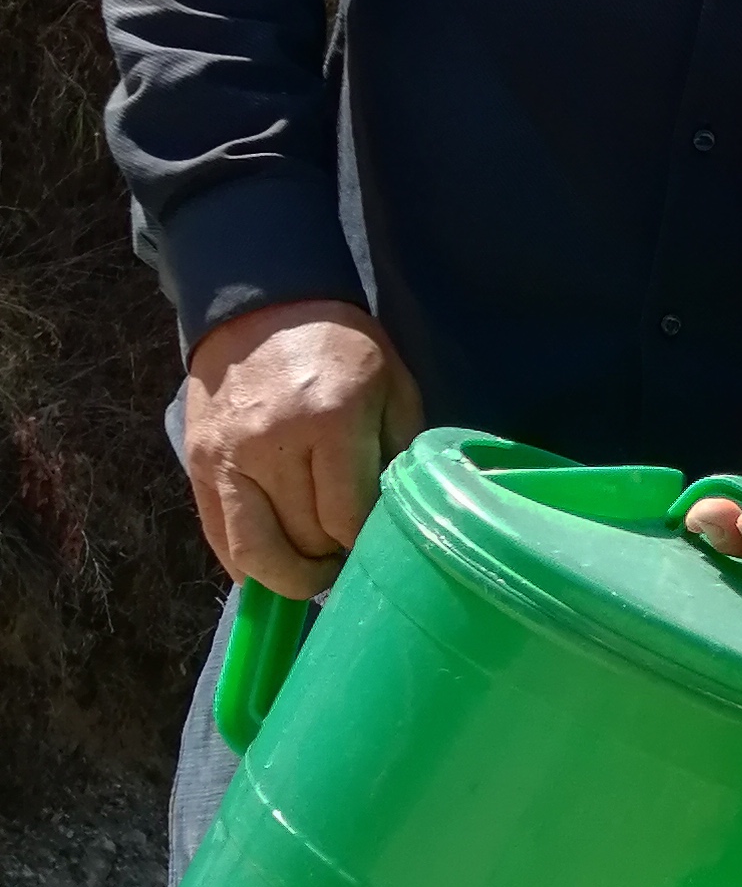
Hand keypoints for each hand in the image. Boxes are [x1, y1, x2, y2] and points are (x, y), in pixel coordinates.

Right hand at [182, 298, 423, 598]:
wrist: (261, 308)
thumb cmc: (342, 349)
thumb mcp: (393, 386)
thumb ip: (400, 453)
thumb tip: (393, 523)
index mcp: (332, 420)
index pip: (346, 518)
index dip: (364, 546)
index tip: (376, 545)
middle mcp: (273, 444)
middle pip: (303, 541)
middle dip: (331, 562)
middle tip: (347, 559)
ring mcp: (227, 458)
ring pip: (254, 553)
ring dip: (288, 578)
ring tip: (313, 570)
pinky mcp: (197, 465)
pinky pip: (219, 537)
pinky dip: (247, 566)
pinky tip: (275, 563)